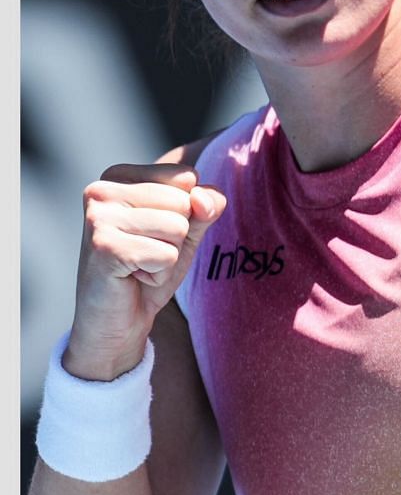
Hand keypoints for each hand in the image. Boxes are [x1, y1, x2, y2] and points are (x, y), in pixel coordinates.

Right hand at [68, 164, 225, 380]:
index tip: (154, 232)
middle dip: (177, 236)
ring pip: (178, 228)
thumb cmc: (151, 267)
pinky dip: (159, 274)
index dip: (186, 213)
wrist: (117, 318)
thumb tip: (201, 200)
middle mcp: (101, 190)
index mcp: (119, 176)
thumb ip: (207, 204)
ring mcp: (98, 218)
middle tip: (146, 253)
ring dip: (169, 256)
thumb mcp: (189, 229)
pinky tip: (133, 278)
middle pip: (184, 202)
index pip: (188, 177)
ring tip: (140, 264)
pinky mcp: (104, 247)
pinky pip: (167, 255)